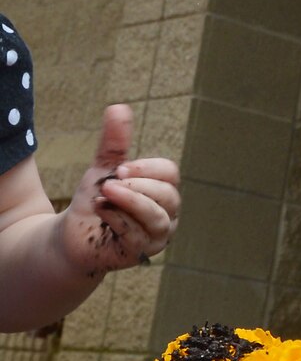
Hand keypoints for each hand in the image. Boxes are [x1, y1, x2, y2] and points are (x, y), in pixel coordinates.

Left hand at [61, 105, 177, 275]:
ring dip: (129, 201)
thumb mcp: (103, 169)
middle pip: (168, 194)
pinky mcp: (141, 253)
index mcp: (163, 190)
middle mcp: (167, 214)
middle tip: (108, 182)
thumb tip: (118, 107)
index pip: (170, 173)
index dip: (147, 167)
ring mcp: (157, 236)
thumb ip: (114, 142)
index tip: (120, 167)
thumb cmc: (95, 202)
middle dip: (137, 185)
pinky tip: (102, 212)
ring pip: (157, 216)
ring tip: (104, 194)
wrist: (71, 237)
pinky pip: (139, 236)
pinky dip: (119, 220)